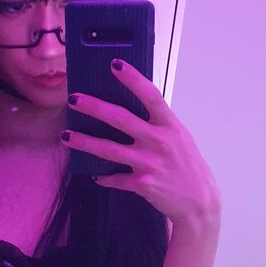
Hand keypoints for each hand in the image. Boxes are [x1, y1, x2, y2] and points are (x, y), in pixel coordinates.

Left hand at [64, 59, 220, 227]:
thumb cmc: (187, 166)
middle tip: (73, 99)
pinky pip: (116, 178)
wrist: (199, 202)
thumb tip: (130, 110)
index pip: (151, 96)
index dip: (133, 79)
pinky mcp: (142, 184)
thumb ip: (158, 124)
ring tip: (66, 136)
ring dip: (85, 142)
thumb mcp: (179, 138)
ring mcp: (149, 163)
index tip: (115, 64)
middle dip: (94, 107)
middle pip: (121, 119)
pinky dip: (104, 177)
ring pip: (109, 150)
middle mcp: (159, 142)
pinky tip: (95, 175)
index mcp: (170, 126)